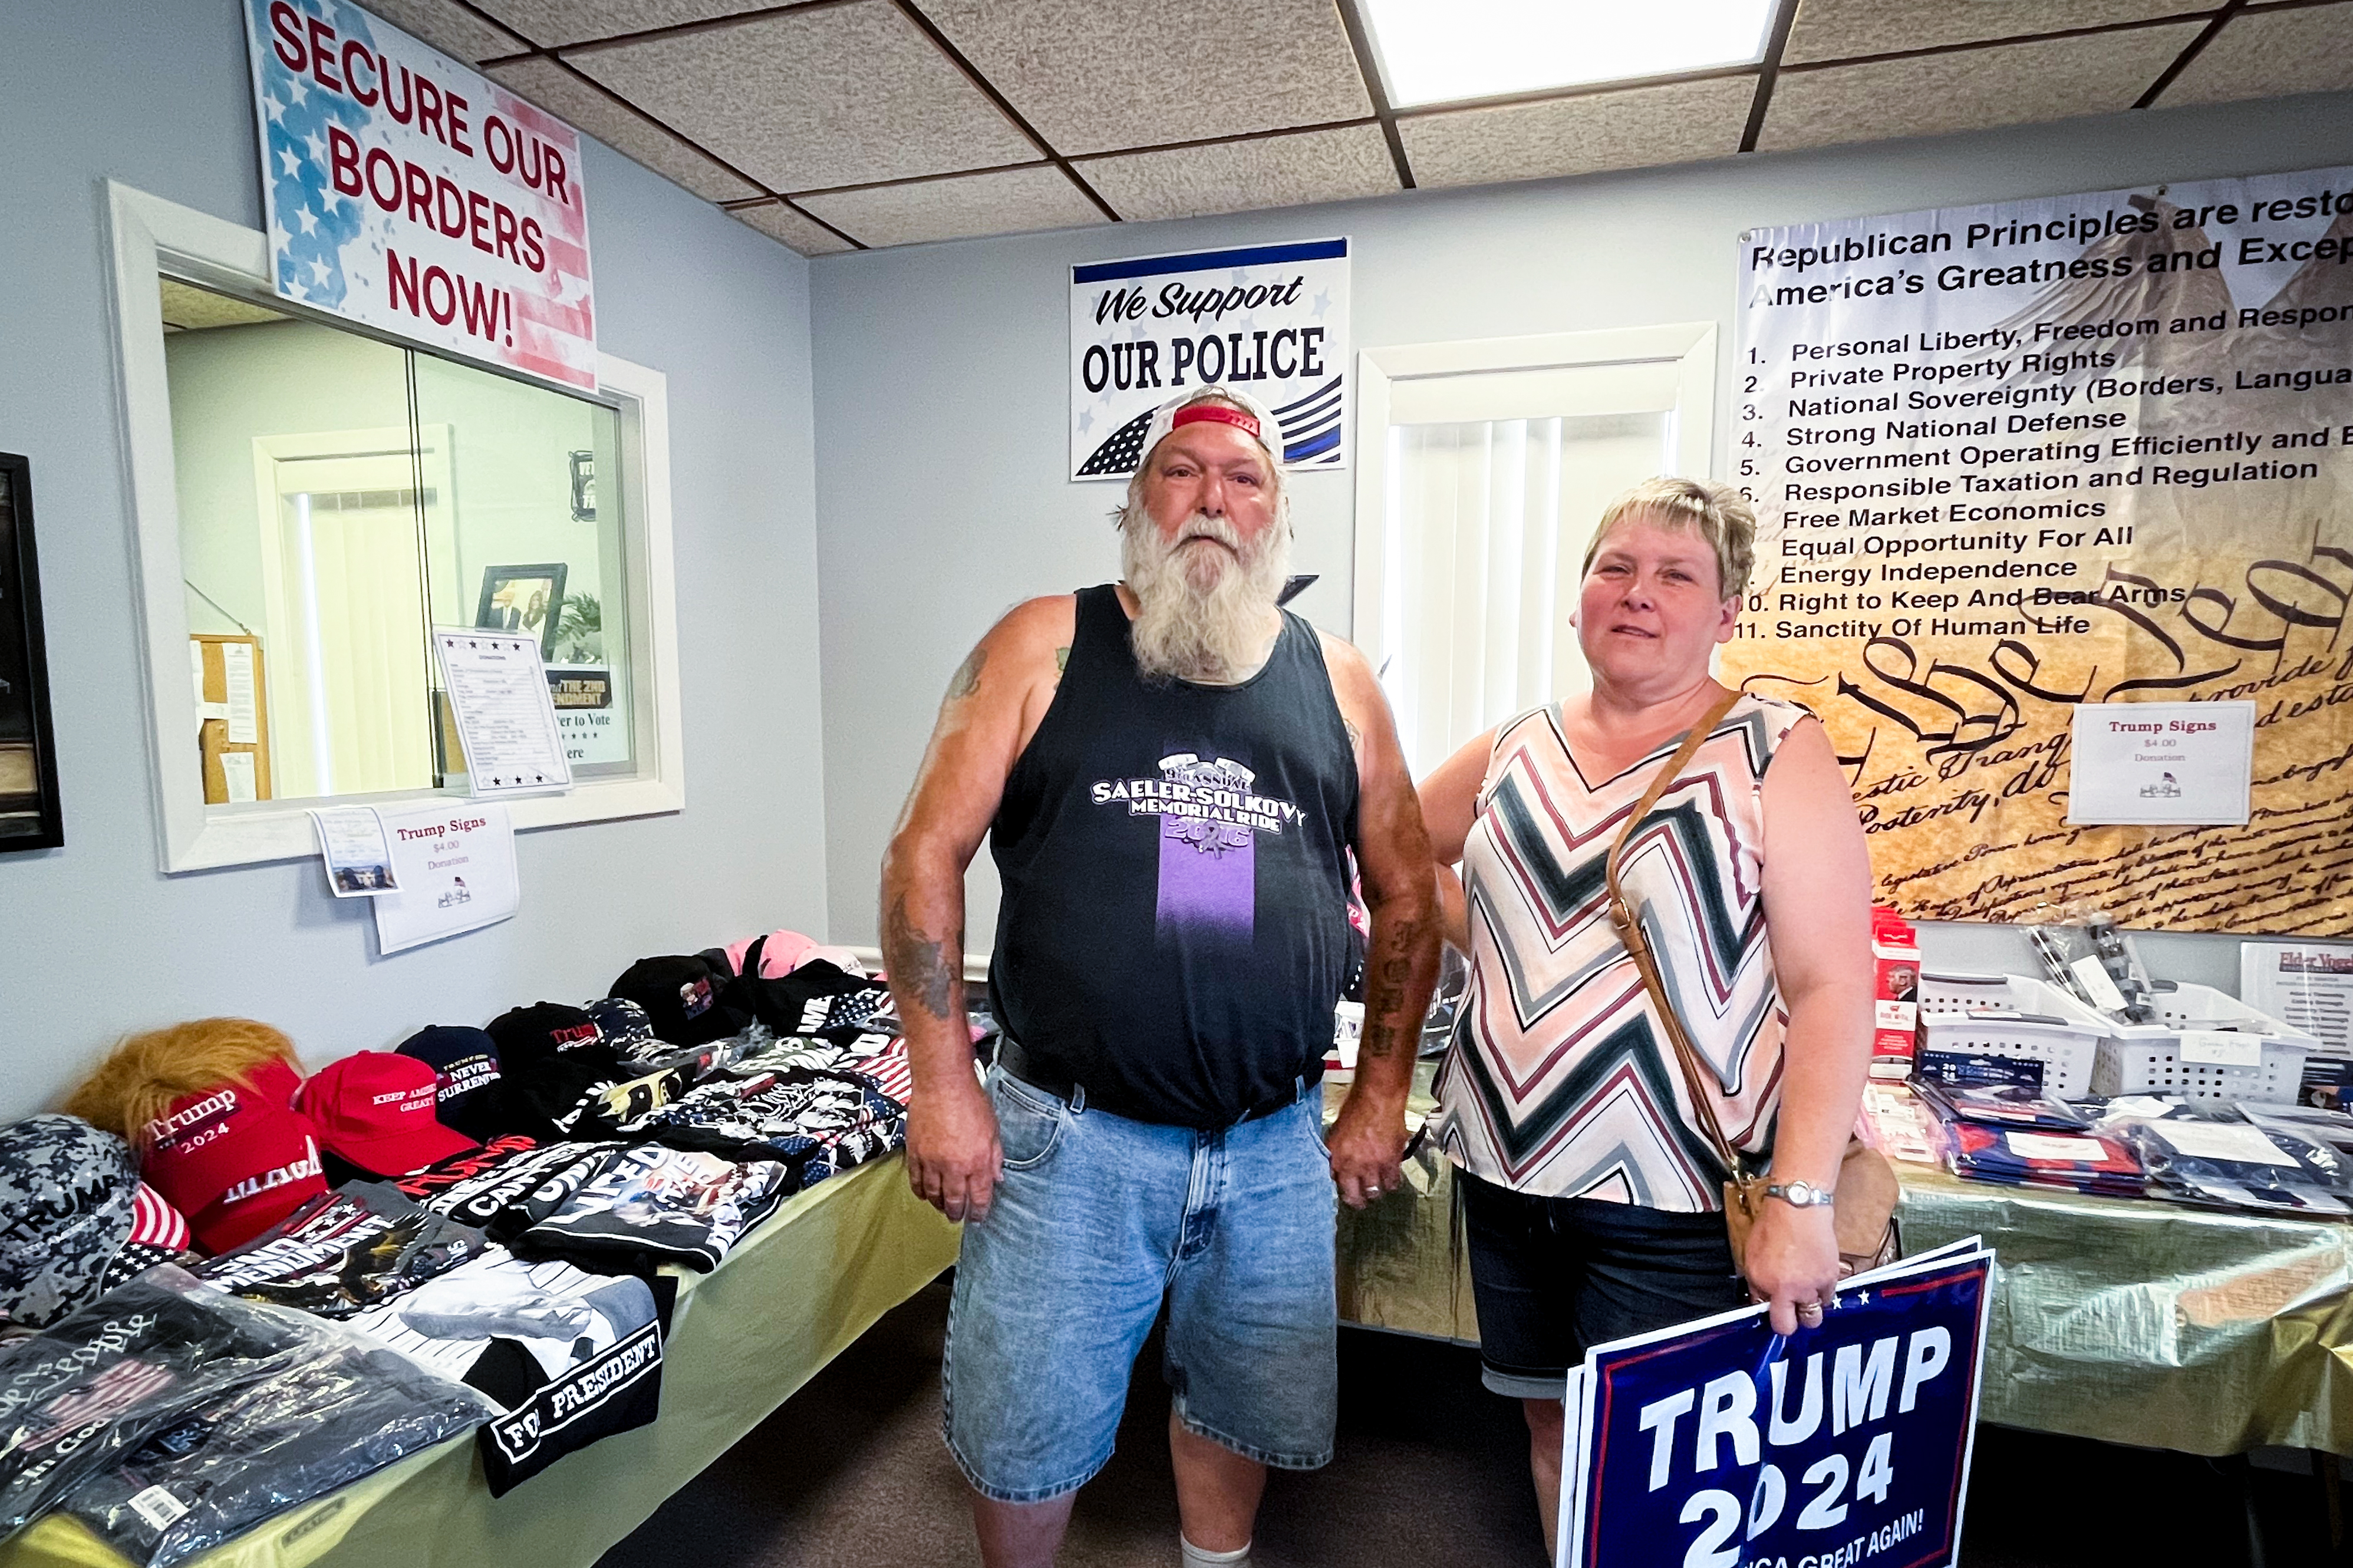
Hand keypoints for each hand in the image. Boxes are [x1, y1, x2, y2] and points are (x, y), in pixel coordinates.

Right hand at [905, 1076, 1001, 1223]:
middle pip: (954, 1201)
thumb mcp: (993, 1130)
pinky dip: (920, 1191)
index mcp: (977, 1161)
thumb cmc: (970, 1101)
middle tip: (957, 1217)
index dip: (978, 1212)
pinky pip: (915, 1181)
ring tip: (942, 1208)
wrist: (942, 1084)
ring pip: (933, 1194)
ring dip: (938, 1205)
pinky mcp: (914, 1154)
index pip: (979, 1197)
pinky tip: (924, 1194)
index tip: (977, 1218)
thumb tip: (998, 1177)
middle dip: (956, 1213)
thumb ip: (995, 1157)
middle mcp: (954, 1166)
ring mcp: (931, 1161)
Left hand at [1326, 1091, 1406, 1209]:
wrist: (1377, 1100)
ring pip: (1375, 1192)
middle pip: (1356, 1197)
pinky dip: (1391, 1183)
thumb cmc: (1354, 1110)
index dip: (1344, 1192)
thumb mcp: (1336, 1133)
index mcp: (1337, 1160)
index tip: (1348, 1193)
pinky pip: (1393, 1183)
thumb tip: (1337, 1166)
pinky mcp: (1392, 1163)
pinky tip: (1391, 1180)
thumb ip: (1336, 1152)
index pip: (1338, 1186)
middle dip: (1359, 1201)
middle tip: (1362, 1200)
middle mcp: (1354, 1168)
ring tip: (1378, 1188)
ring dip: (1376, 1191)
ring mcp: (1374, 1167)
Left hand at [1742, 1197, 1839, 1334]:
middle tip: (1792, 1310)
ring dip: (1810, 1305)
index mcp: (1768, 1285)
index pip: (1777, 1323)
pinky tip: (1813, 1275)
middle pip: (1801, 1325)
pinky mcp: (1831, 1276)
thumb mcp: (1751, 1257)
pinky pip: (1828, 1296)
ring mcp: (1814, 1284)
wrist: (1798, 1207)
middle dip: (1797, 1321)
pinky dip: (1821, 1290)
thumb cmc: (1772, 1227)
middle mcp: (1792, 1289)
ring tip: (1803, 1290)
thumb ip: (1757, 1285)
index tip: (1776, 1316)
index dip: (1777, 1322)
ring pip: (1817, 1312)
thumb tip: (1761, 1302)